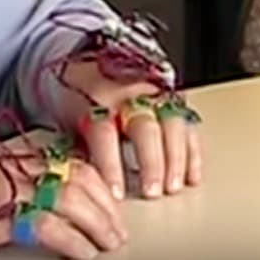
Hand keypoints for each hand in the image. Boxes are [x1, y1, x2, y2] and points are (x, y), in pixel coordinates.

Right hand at [0, 133, 127, 258]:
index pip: (73, 160)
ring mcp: (7, 184)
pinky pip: (49, 226)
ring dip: (96, 224)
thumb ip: (26, 180)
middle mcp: (15, 161)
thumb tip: (66, 198)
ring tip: (107, 243)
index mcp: (17, 151)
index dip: (100, 183)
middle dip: (105, 206)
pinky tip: (83, 254)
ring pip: (70, 198)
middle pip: (78, 178)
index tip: (113, 204)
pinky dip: (73, 242)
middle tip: (116, 230)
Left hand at [58, 61, 203, 200]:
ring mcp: (153, 95)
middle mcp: (127, 95)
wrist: (89, 66)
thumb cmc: (77, 98)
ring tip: (173, 187)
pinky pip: (187, 124)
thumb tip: (83, 183)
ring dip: (176, 159)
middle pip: (145, 127)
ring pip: (172, 124)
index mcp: (96, 100)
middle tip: (152, 192)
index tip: (116, 193)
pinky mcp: (172, 99)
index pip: (104, 132)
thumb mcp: (67, 119)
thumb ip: (78, 147)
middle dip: (151, 162)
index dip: (111, 164)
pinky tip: (191, 176)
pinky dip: (192, 152)